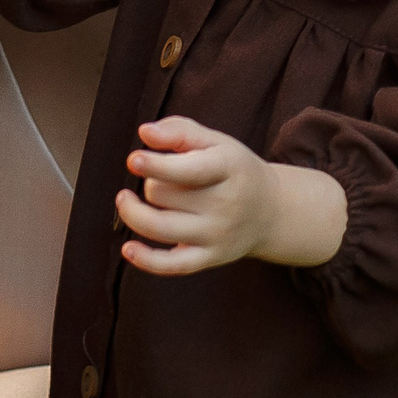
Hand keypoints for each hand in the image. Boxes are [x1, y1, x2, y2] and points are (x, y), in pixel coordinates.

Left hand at [117, 116, 346, 273]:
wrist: (270, 211)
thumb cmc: (232, 169)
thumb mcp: (215, 141)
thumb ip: (179, 131)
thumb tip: (144, 133)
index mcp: (229, 168)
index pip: (189, 170)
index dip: (157, 166)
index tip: (134, 160)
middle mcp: (226, 205)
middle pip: (164, 195)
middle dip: (152, 182)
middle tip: (162, 179)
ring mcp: (218, 235)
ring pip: (160, 227)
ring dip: (134, 213)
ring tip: (126, 200)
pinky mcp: (210, 258)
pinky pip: (173, 266)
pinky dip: (147, 260)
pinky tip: (128, 248)